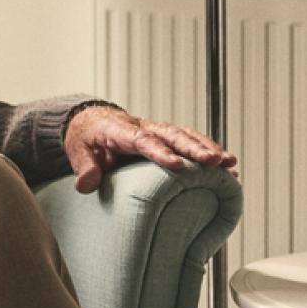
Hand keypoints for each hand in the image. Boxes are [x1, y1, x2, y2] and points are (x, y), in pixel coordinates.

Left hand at [63, 105, 236, 192]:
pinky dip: (209, 152)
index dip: (159, 151)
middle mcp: (143, 127)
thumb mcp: (77, 150)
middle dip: (194, 148)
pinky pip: (190, 142)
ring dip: (207, 148)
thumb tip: (86, 185)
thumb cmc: (86, 137)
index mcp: (119, 130)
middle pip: (171, 134)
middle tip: (214, 161)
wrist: (91, 121)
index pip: (141, 139)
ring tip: (229, 163)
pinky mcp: (166, 138)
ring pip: (185, 136)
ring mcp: (156, 131)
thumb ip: (83, 167)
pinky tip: (227, 167)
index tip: (176, 165)